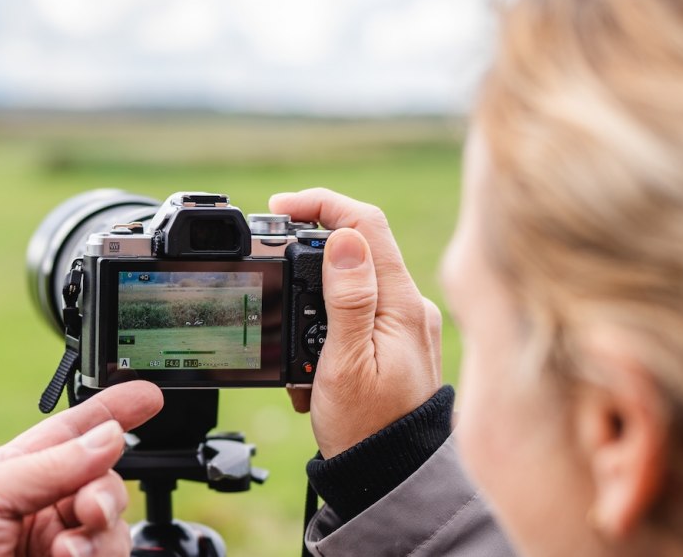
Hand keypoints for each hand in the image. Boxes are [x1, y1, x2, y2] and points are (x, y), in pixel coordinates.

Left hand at [0, 381, 163, 556]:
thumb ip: (48, 465)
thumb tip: (108, 434)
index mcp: (14, 476)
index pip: (71, 435)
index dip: (111, 412)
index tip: (150, 396)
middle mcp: (41, 512)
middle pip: (104, 484)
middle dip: (106, 491)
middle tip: (88, 509)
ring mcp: (58, 550)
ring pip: (113, 529)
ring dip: (101, 533)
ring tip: (67, 550)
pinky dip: (98, 556)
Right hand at [272, 188, 443, 457]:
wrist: (390, 477)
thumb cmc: (367, 428)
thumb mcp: (344, 362)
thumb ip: (347, 298)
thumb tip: (345, 237)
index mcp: (401, 304)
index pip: (366, 223)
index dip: (321, 204)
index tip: (280, 208)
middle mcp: (411, 307)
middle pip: (360, 245)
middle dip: (310, 248)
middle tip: (271, 263)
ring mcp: (407, 325)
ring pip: (355, 282)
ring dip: (314, 296)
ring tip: (292, 343)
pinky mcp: (398, 344)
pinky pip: (359, 315)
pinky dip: (327, 327)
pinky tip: (312, 365)